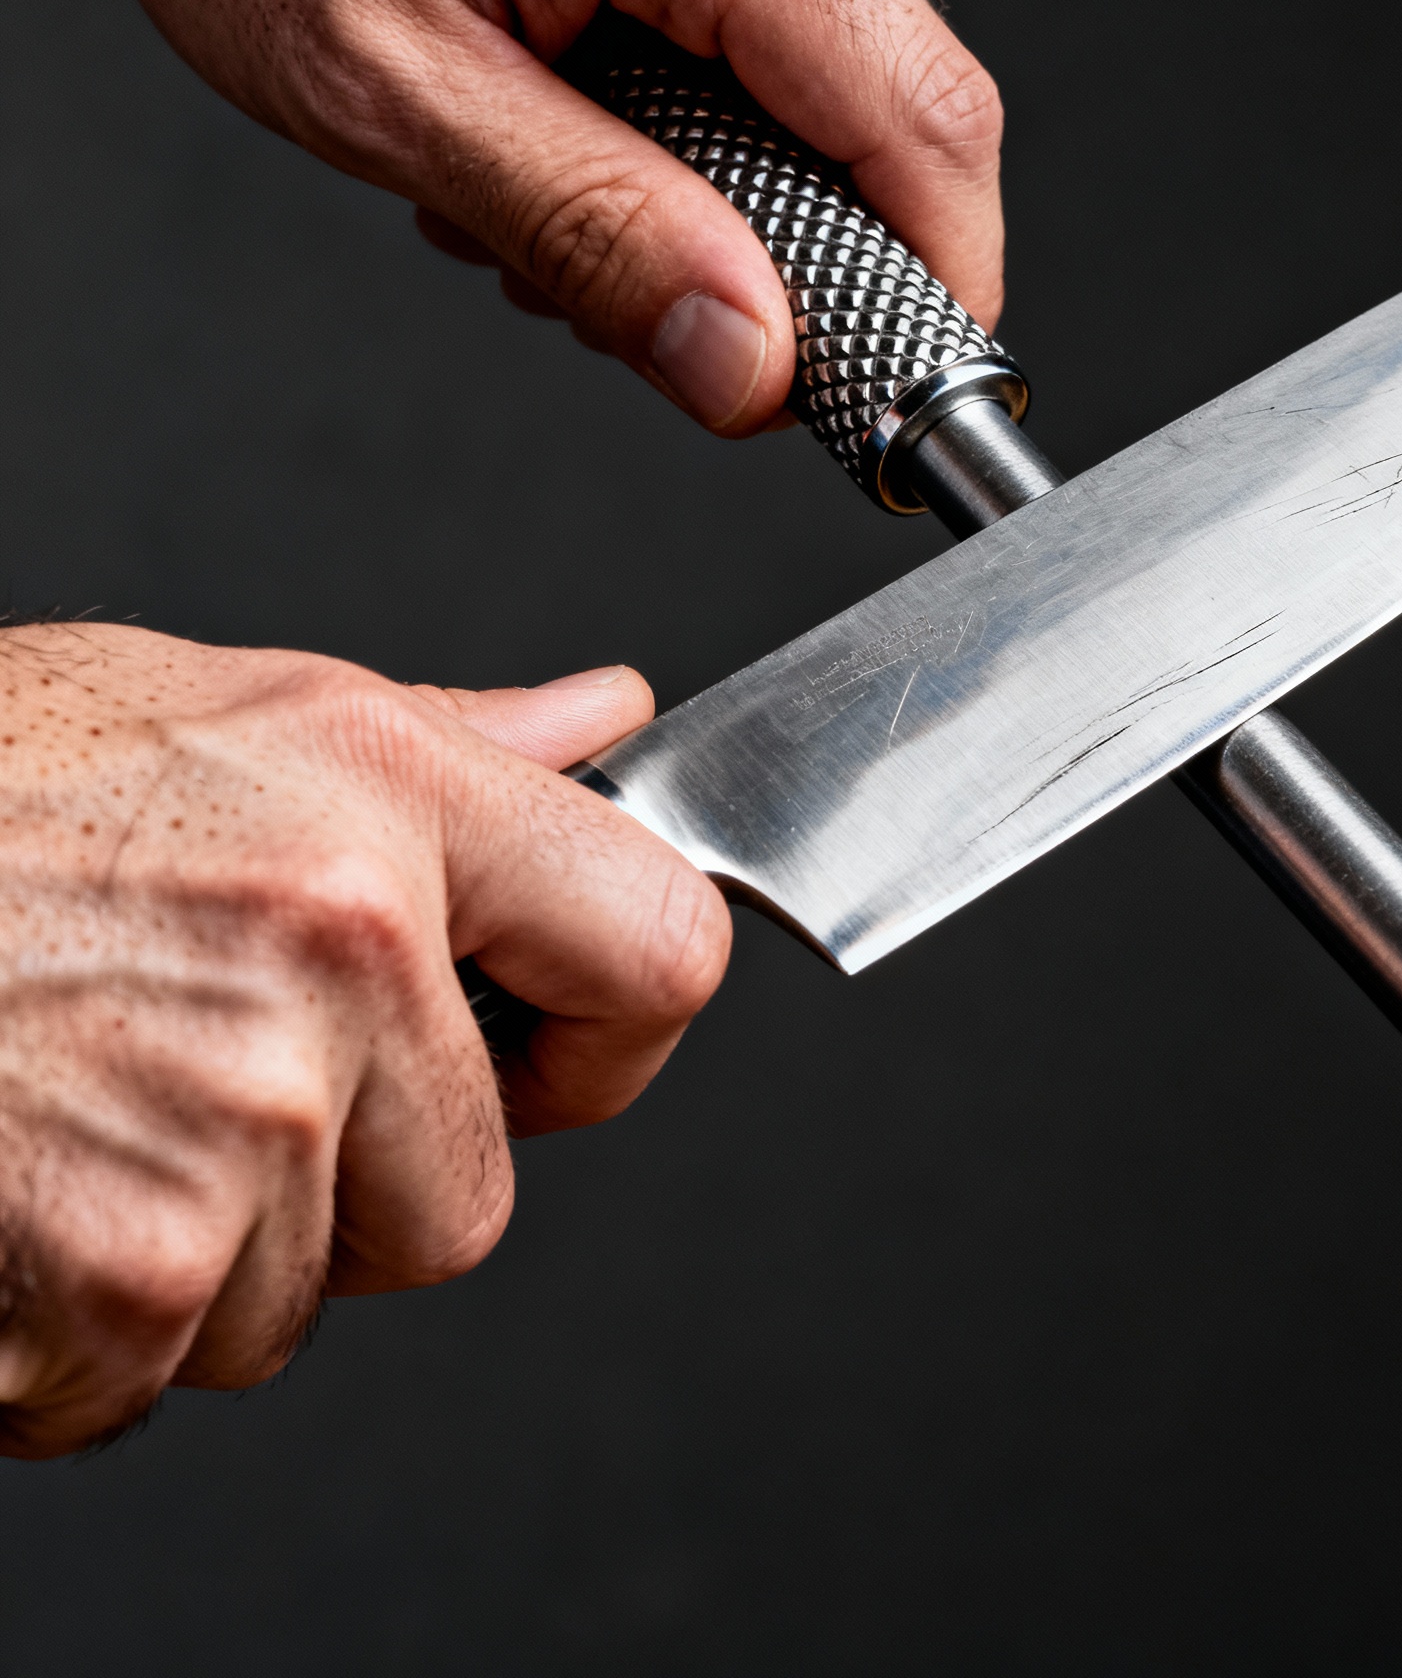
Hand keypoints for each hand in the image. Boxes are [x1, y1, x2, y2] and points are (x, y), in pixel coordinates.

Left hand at [0, 0, 1003, 432]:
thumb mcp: (389, 88)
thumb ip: (591, 237)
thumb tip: (746, 359)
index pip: (923, 123)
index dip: (940, 283)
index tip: (892, 386)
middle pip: (900, 99)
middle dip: (805, 242)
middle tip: (661, 304)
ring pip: (848, 58)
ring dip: (742, 170)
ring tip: (573, 169)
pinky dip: (715, 86)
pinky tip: (590, 94)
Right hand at [0, 622, 725, 1457]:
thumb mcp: (213, 704)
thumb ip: (446, 738)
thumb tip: (600, 720)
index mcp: (387, 792)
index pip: (660, 946)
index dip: (615, 1032)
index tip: (553, 1054)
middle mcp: (343, 944)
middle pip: (470, 1195)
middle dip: (353, 1188)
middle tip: (202, 1080)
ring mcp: (242, 1113)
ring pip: (304, 1296)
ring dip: (201, 1255)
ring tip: (75, 1111)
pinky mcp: (127, 1267)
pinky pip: (160, 1372)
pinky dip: (79, 1333)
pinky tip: (8, 1197)